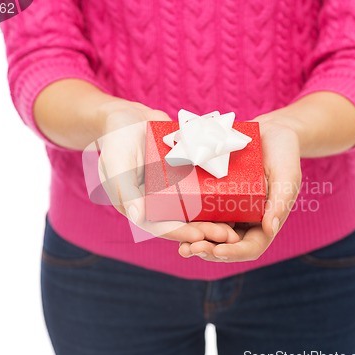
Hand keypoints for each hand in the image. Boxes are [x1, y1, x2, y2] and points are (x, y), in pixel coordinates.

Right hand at [96, 100, 238, 243]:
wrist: (130, 117)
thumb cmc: (116, 140)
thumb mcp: (116, 162)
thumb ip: (125, 190)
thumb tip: (138, 218)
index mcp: (138, 207)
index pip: (160, 226)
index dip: (181, 233)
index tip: (201, 237)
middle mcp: (157, 203)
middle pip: (183, 222)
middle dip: (205, 230)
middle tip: (229, 235)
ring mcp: (172, 191)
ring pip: (196, 209)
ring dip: (214, 218)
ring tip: (236, 223)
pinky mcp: (184, 177)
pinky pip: (201, 188)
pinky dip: (217, 195)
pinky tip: (238, 198)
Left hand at [179, 116, 300, 261]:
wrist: (270, 132)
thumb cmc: (284, 154)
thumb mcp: (287, 176)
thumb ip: (279, 202)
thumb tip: (270, 230)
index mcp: (264, 222)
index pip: (250, 247)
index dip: (234, 252)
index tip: (218, 251)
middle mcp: (244, 220)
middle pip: (225, 245)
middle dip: (208, 250)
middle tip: (190, 249)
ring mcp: (228, 209)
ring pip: (210, 233)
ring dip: (195, 241)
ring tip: (181, 245)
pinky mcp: (214, 196)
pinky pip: (201, 211)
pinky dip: (190, 221)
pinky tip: (175, 222)